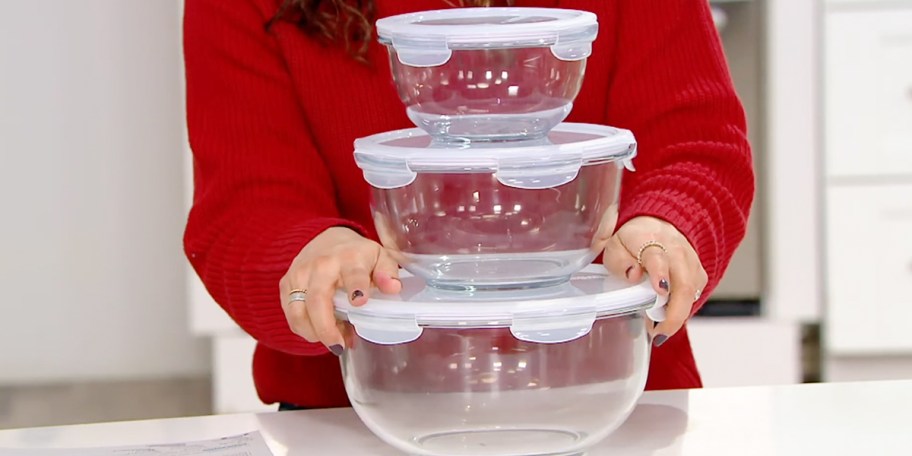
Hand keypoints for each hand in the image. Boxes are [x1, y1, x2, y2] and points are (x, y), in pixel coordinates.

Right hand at [279, 227, 400, 353]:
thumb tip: (393, 288)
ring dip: (314, 332)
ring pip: (298, 311)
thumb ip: (388, 272)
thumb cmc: (356, 254)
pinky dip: (305, 328)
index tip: (360, 302)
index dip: (356, 287)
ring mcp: (300, 274)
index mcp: (349, 257)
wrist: (327, 239)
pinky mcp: (286, 284)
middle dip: (326, 327)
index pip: (352, 273)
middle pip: (317, 299)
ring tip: (334, 341)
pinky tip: (322, 330)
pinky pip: (291, 314)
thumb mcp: (379, 257)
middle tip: (338, 346)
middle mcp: (321, 264)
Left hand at [601, 216, 707, 345]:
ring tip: (660, 329)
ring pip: (692, 293)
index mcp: (650, 240)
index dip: (659, 274)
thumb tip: (634, 275)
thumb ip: (620, 262)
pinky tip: (668, 317)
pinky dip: (682, 310)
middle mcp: (676, 249)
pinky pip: (695, 295)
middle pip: (684, 283)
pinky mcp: (698, 272)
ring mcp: (691, 261)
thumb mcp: (615, 247)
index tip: (659, 290)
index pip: (658, 257)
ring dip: (677, 316)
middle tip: (660, 332)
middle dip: (674, 313)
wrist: (657, 224)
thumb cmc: (633, 240)